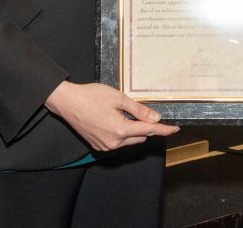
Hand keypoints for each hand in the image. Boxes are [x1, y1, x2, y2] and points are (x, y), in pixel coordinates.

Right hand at [45, 81, 178, 150]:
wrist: (67, 102)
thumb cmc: (91, 96)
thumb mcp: (118, 98)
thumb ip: (138, 110)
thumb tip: (156, 118)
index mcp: (120, 130)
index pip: (149, 130)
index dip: (164, 129)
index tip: (175, 128)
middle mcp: (114, 142)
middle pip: (140, 137)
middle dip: (145, 126)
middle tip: (140, 111)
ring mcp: (105, 146)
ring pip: (129, 140)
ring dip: (132, 130)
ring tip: (122, 113)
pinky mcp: (98, 146)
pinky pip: (117, 142)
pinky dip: (121, 133)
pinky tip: (112, 120)